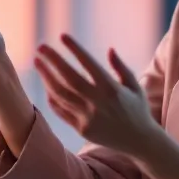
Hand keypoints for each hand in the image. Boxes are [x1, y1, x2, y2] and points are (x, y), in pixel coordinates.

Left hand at [33, 34, 156, 156]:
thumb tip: (110, 49)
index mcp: (112, 88)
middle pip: (69, 78)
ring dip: (47, 77)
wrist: (140, 142)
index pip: (88, 64)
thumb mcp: (134, 86)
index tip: (62, 36)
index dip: (74, 49)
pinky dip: (52, 98)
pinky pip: (62, 111)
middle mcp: (98, 102)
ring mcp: (89, 117)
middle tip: (40, 47)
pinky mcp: (82, 129)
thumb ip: (121, 67)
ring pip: (61, 95)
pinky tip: (47, 86)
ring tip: (38, 63)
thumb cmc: (138, 109)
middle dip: (53, 61)